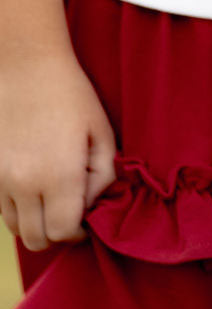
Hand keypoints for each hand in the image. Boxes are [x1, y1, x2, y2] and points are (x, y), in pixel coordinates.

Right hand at [0, 49, 117, 250]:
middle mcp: (24, 184)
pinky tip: (36, 188)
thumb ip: (104, 175)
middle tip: (72, 213)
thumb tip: (93, 204)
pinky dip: (19, 210)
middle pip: (37, 240)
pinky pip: (2, 208)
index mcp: (58, 175)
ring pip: (16, 229)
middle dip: (57, 234)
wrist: (27, 68)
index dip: (78, 232)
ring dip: (36, 224)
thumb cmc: (71, 96)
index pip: (62, 232)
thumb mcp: (102, 131)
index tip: (87, 219)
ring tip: (54, 201)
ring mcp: (1, 179)